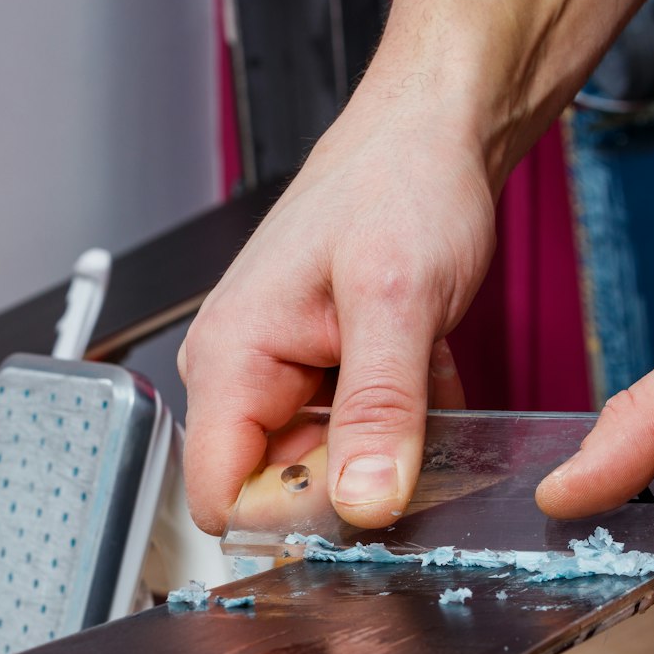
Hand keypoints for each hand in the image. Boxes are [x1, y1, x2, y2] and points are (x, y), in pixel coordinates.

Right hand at [179, 84, 491, 534]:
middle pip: (274, 493)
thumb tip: (364, 505)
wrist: (433, 133)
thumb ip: (380, 412)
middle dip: (348, 484)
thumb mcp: (398, 302)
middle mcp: (238, 375)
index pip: (220, 499)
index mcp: (230, 359)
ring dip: (382, 451)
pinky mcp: (315, 377)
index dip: (289, 520)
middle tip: (409, 435)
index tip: (359, 505)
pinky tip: (423, 377)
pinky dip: (397, 427)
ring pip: (321, 471)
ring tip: (419, 388)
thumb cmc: (401, 183)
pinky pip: (350, 442)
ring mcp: (276, 378)